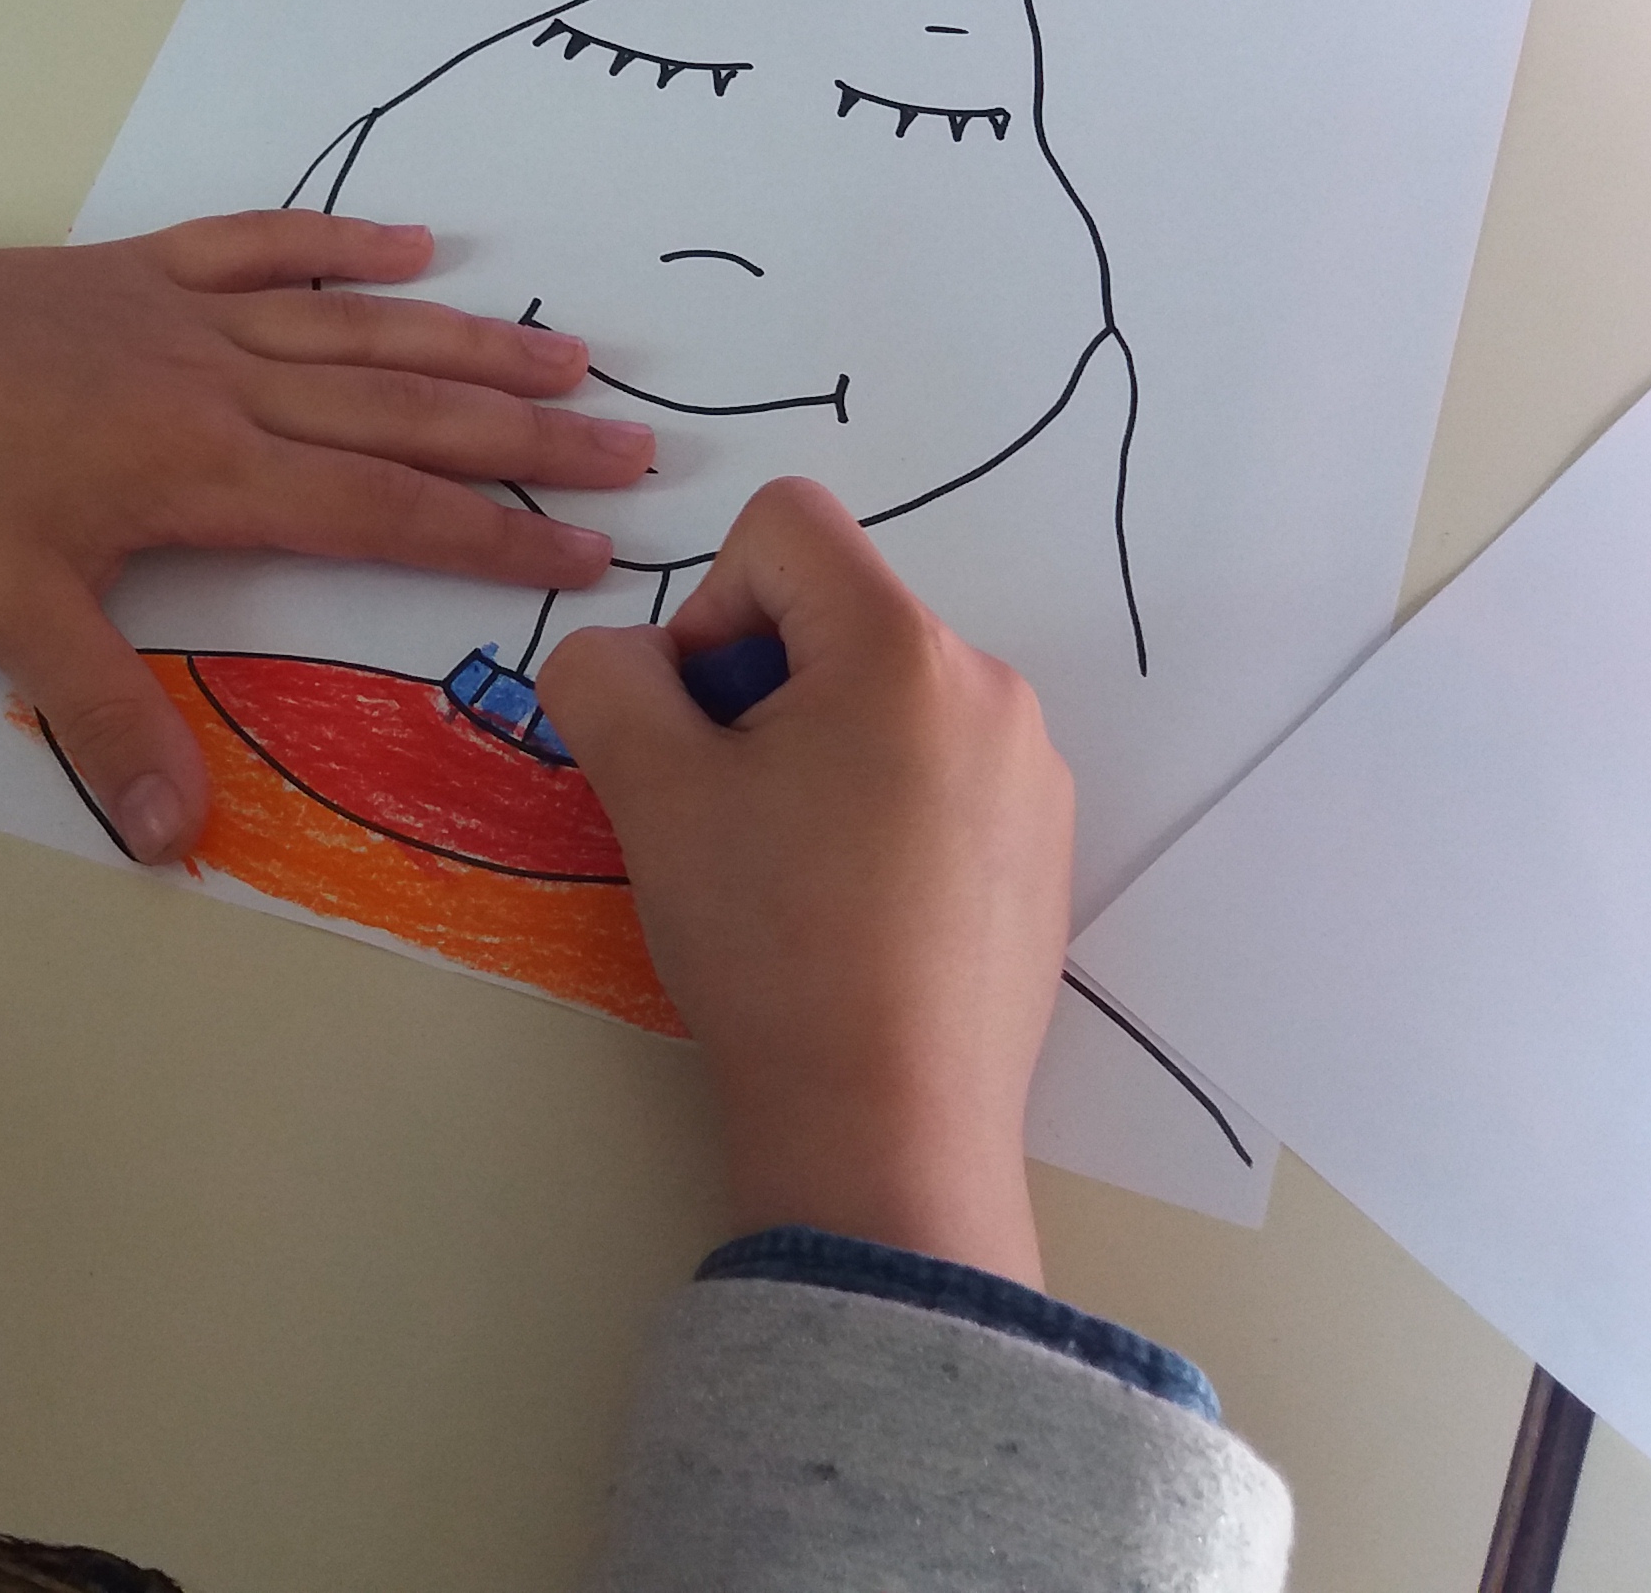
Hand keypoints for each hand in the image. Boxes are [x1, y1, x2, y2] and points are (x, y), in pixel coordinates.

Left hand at [0, 212, 650, 861]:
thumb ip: (110, 724)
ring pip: (357, 327)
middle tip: (635, 443)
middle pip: (404, 410)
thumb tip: (181, 840)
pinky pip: (260, 244)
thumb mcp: (13, 619)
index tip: (595, 552)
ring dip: (468, 339)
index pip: (386, 509)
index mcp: (210, 472)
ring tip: (570, 348)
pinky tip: (413, 243)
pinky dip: (339, 242)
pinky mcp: (135, 270)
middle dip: (526, 433)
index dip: (496, 535)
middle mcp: (223, 383)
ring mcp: (183, 315)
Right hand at [536, 478, 1069, 1285]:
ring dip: (817, 749)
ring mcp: (1031, 771)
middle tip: (732, 813)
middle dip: (761, 687)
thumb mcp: (649, 792)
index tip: (701, 727)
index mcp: (902, 648)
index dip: (709, 606)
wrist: (888, 1126)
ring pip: (884, 697)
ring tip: (792, 873)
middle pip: (837, 613)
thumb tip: (620, 661)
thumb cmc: (771, 943)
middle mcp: (988, 686)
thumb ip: (605, 677)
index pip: (784, 524)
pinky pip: (940, 770)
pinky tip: (854, 913)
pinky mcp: (1046, 847)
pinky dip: (880, 809)